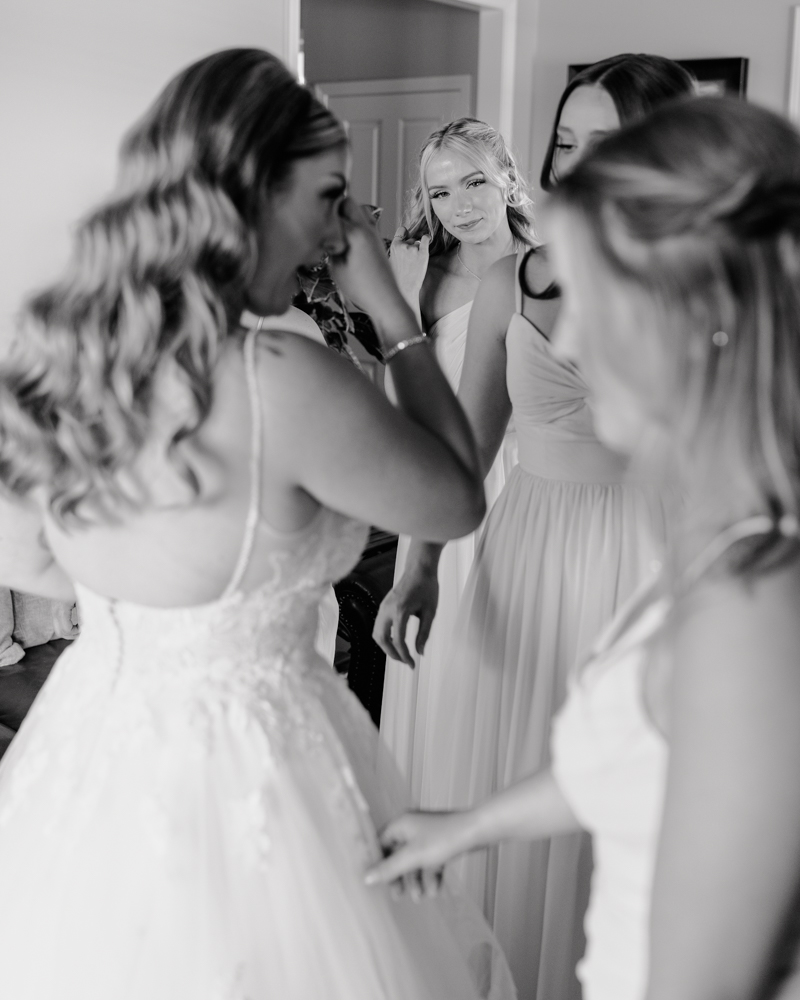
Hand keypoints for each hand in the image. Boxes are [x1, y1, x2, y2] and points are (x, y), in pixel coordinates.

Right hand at [328, 198, 408, 323]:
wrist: (385, 299)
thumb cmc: (360, 288)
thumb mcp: (336, 268)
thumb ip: (329, 246)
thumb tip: (324, 235)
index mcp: (354, 233)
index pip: (331, 212)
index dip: (320, 217)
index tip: (313, 225)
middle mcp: (366, 228)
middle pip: (348, 201)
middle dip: (336, 208)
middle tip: (326, 225)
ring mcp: (374, 232)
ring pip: (359, 208)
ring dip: (348, 214)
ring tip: (338, 231)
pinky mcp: (378, 239)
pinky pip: (366, 220)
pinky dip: (357, 223)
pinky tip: (349, 239)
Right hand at [364, 810, 474, 890]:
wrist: (478, 831)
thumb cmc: (445, 838)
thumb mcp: (413, 856)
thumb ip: (389, 868)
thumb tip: (366, 878)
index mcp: (401, 824)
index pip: (381, 844)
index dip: (378, 863)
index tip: (375, 882)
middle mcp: (413, 828)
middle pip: (398, 855)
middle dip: (399, 876)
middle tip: (398, 896)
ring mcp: (428, 836)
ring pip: (416, 861)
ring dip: (417, 880)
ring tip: (421, 897)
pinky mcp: (442, 844)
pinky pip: (431, 862)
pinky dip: (431, 876)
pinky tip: (435, 890)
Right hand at [373, 561, 438, 666]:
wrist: (419, 569)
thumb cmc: (427, 587)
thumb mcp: (430, 612)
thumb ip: (424, 634)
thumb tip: (420, 652)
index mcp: (400, 610)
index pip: (398, 640)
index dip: (404, 655)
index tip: (412, 664)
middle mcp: (387, 609)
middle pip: (381, 639)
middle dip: (392, 653)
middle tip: (405, 661)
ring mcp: (383, 606)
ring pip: (377, 633)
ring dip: (386, 646)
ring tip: (400, 653)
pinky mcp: (383, 605)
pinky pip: (378, 626)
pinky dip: (384, 637)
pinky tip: (396, 641)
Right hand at [389, 227, 429, 307]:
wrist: (405, 289)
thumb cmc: (397, 278)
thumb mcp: (391, 261)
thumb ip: (397, 250)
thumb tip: (403, 241)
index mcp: (394, 246)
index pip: (401, 230)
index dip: (404, 233)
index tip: (406, 236)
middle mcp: (403, 246)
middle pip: (411, 239)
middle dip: (411, 245)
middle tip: (410, 259)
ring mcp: (413, 249)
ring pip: (417, 243)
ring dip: (418, 249)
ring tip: (414, 262)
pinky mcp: (423, 254)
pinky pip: (425, 239)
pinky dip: (426, 239)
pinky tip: (426, 240)